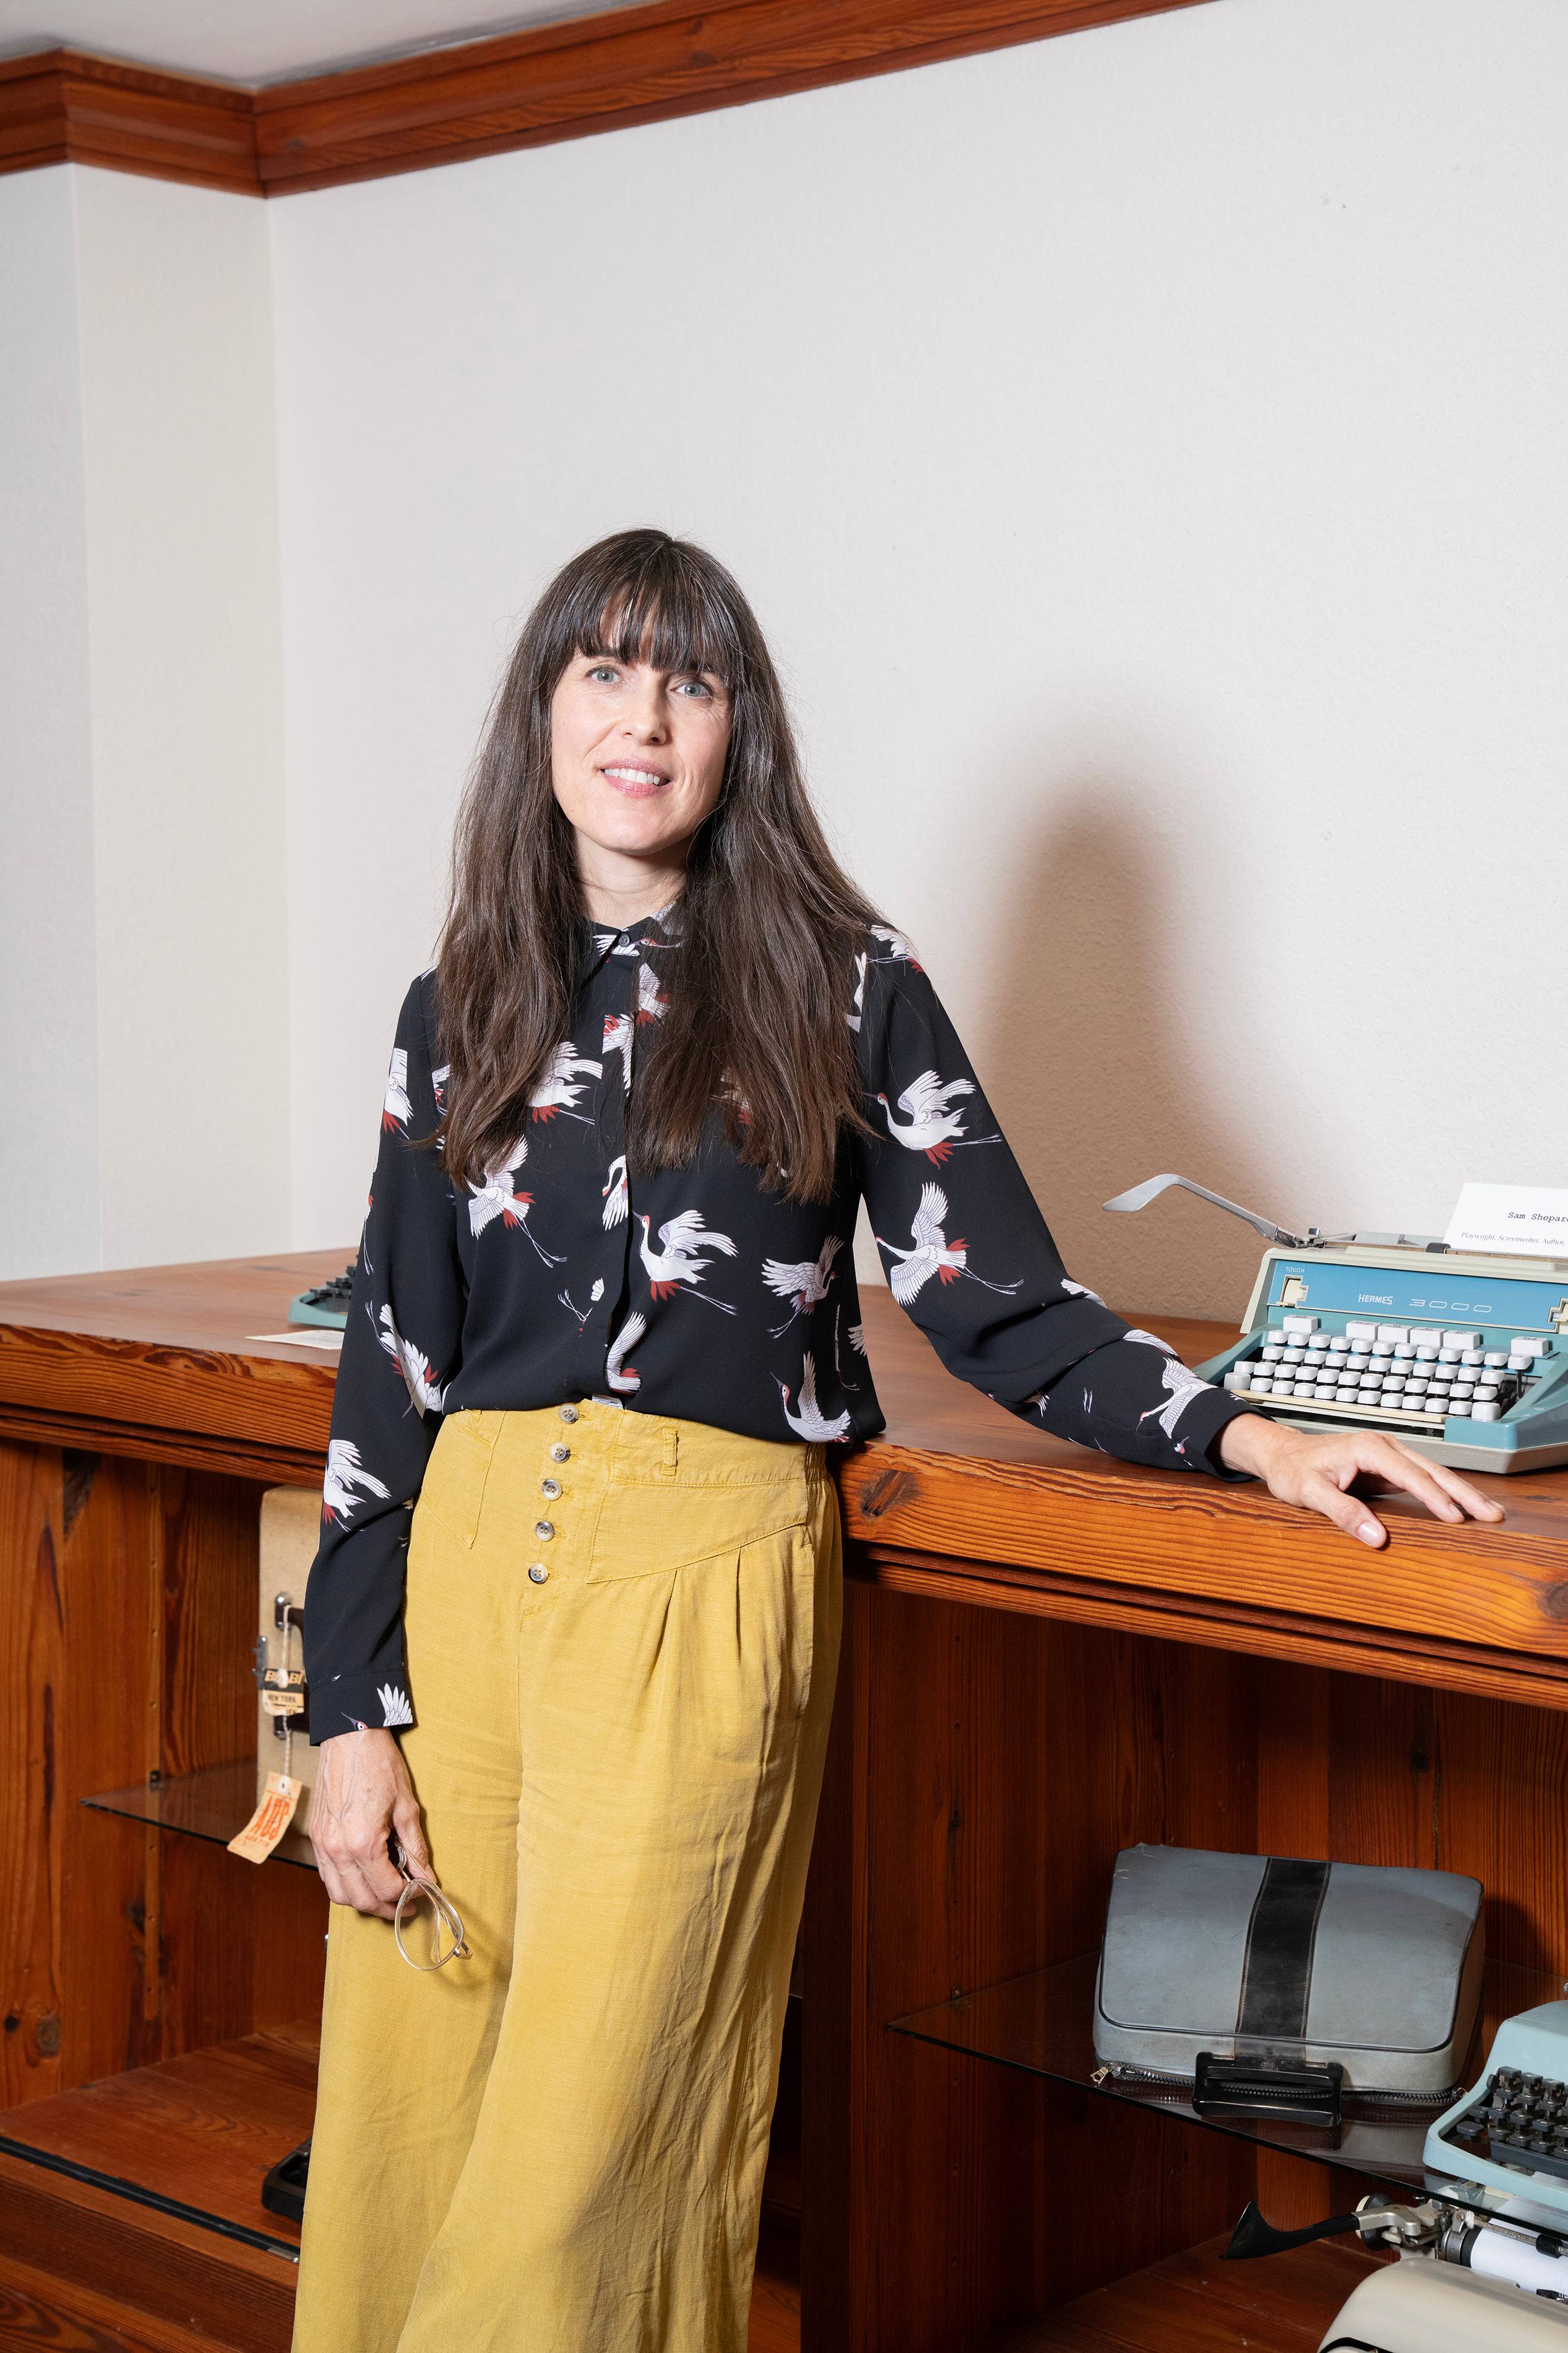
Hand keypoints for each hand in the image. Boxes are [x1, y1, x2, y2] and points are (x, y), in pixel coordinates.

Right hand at [307, 1725, 434, 1918]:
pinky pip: (327, 1875)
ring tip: (384, 1895)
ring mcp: (321, 1844)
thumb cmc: (380, 1765)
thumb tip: (426, 1876)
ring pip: (338, 1893)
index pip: (384, 1888)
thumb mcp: (407, 1807)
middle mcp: (336, 1848)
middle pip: (359, 1899)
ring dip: (361, 1901)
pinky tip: (363, 1877)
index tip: (419, 1895)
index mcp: (361, 1841)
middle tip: (404, 1905)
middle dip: (384, 1908)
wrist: (349, 1737)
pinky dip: (344, 1885)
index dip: (405, 1897)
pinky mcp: (316, 1836)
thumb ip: (415, 1848)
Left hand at [1216, 1411, 1505, 1546]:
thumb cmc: (1292, 1470)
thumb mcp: (1309, 1493)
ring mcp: (1388, 1454)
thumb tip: (1376, 1537)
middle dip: (1464, 1492)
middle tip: (1494, 1515)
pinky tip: (1462, 1508)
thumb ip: (1342, 1512)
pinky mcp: (1388, 1466)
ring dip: (1461, 1492)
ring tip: (1490, 1512)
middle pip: (1432, 1470)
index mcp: (1367, 1448)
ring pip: (1432, 1473)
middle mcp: (1383, 1446)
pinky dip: (1445, 1493)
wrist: (1281, 1454)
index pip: (1410, 1475)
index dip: (1435, 1497)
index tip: (1457, 1518)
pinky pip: (1422, 1479)